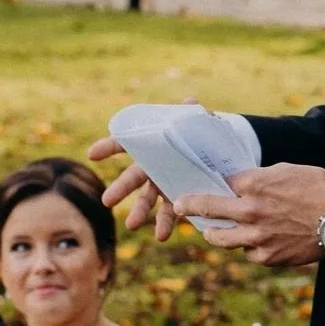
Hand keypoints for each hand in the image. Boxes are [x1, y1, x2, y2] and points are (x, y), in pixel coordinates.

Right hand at [87, 96, 199, 240]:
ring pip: (147, 200)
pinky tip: (162, 235)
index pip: (127, 143)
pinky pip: (169, 213)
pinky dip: (165, 224)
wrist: (220, 156)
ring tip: (132, 225)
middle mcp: (153, 168)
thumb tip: (190, 100)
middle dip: (120, 189)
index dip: (110, 146)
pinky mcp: (177, 199)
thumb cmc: (201, 137)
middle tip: (107, 201)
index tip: (92, 153)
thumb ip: (192, 115)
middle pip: (132, 177)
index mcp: (154, 147)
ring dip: (139, 213)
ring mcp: (163, 185)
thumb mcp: (198, 124)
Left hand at [174, 163, 324, 266]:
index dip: (210, 183)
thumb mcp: (286, 170)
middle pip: (209, 209)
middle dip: (190, 207)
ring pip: (220, 239)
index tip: (197, 185)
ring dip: (213, 234)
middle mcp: (249, 211)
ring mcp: (256, 237)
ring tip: (210, 232)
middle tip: (179, 206)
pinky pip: (248, 253)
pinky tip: (256, 241)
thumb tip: (243, 183)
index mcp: (254, 184)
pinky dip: (249, 247)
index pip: (221, 184)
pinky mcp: (266, 256)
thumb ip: (260, 177)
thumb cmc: (316, 186)